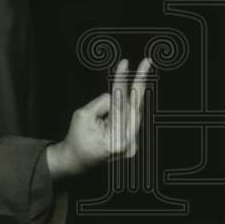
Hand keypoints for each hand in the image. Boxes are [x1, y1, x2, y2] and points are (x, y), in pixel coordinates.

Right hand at [47, 57, 150, 178]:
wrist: (76, 161)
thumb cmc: (77, 140)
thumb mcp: (82, 116)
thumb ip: (102, 103)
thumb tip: (117, 96)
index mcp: (115, 139)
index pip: (121, 103)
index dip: (122, 80)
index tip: (125, 63)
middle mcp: (128, 142)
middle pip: (136, 104)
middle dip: (140, 81)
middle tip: (147, 62)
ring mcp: (132, 143)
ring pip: (132, 110)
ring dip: (125, 99)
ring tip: (107, 110)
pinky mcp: (131, 139)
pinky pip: (129, 116)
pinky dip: (123, 108)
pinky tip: (109, 119)